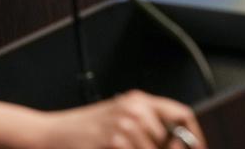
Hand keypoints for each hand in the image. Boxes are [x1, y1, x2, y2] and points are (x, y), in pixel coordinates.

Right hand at [40, 90, 205, 148]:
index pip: (183, 115)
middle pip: (174, 140)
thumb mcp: (118, 119)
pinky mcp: (114, 142)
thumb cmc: (82, 131)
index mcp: (137, 100)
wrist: (50, 135)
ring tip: (119, 148)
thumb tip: (180, 143)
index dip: (194, 138)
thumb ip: (148, 127)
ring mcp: (124, 126)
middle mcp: (134, 109)